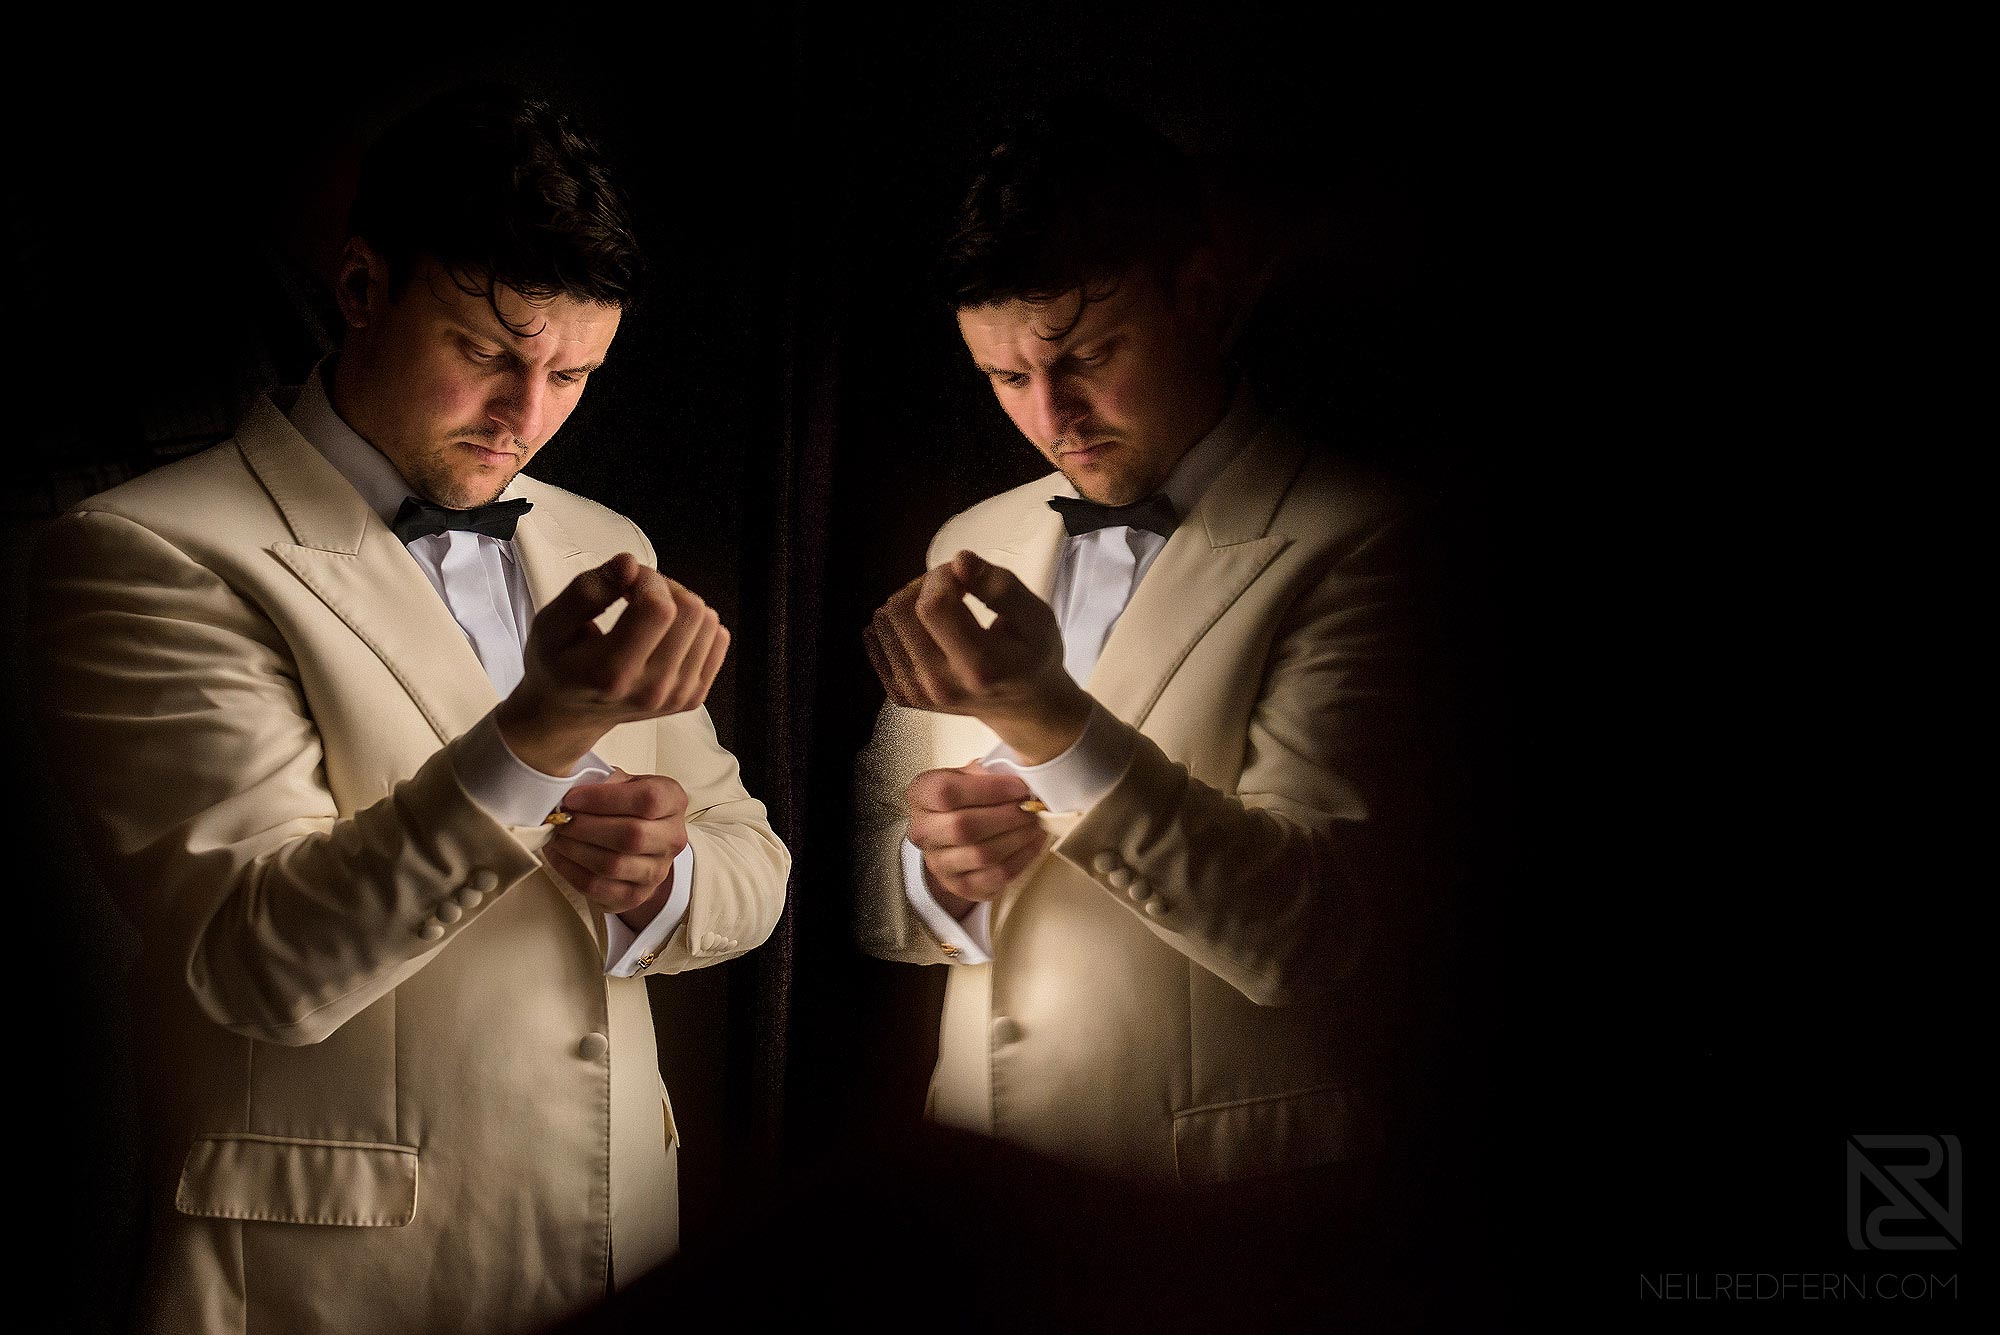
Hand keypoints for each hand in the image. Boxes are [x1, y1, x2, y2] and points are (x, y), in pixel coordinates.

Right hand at [497, 553, 728, 775]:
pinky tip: (664, 632)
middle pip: (691, 611)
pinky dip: (695, 626)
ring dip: (680, 604)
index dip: (647, 579)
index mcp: (611, 674)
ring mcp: (677, 697)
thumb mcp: (551, 624)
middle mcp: (651, 690)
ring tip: (647, 613)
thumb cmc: (558, 665)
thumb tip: (630, 564)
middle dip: (665, 587)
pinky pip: (718, 639)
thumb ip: (587, 591)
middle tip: (636, 594)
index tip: (625, 582)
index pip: (659, 608)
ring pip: (709, 622)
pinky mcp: (693, 697)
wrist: (570, 714)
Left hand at [545, 768, 688, 929]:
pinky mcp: (636, 895)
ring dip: (576, 849)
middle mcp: (673, 838)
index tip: (572, 798)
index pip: (647, 799)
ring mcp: (657, 871)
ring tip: (557, 835)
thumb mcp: (622, 783)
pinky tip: (559, 856)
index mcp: (673, 801)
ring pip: (613, 864)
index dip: (604, 799)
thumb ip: (604, 780)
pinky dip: (571, 871)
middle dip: (585, 826)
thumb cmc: (625, 806)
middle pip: (631, 835)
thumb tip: (568, 786)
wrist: (641, 843)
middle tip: (561, 819)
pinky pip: (599, 887)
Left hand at [864, 550, 1089, 763]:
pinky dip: (899, 624)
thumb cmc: (1034, 658)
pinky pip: (877, 640)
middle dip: (924, 586)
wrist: (1025, 708)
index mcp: (978, 667)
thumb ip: (1001, 587)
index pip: (933, 605)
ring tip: (943, 609)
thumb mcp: (1037, 618)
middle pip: (900, 610)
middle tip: (955, 590)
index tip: (965, 578)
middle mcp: (940, 684)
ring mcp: (916, 693)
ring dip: (910, 602)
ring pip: (884, 621)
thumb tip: (959, 561)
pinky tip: (927, 629)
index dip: (942, 576)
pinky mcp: (901, 694)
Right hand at [906, 763, 1049, 918]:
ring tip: (1033, 823)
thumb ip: (986, 772)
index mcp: (921, 796)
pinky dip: (1021, 859)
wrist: (952, 837)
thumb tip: (1017, 775)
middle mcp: (923, 831)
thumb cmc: (964, 801)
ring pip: (982, 855)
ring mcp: (939, 863)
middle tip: (1030, 807)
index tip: (1019, 787)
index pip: (947, 792)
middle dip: (1007, 816)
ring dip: (1017, 838)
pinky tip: (1031, 843)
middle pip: (964, 827)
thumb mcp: (968, 776)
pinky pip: (995, 876)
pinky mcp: (960, 885)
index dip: (989, 789)